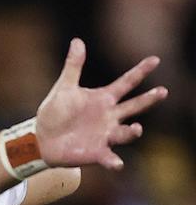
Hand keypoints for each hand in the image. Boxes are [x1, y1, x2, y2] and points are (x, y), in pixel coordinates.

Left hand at [35, 38, 166, 169]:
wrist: (41, 138)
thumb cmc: (54, 112)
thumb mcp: (64, 88)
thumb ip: (73, 67)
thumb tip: (77, 40)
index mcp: (103, 99)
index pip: (126, 82)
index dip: (140, 71)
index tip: (155, 59)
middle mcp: (110, 116)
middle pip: (134, 106)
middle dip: (148, 100)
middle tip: (162, 91)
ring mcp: (106, 135)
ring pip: (126, 133)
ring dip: (132, 132)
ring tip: (137, 128)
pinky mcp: (97, 152)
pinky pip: (110, 158)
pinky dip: (114, 162)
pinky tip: (118, 163)